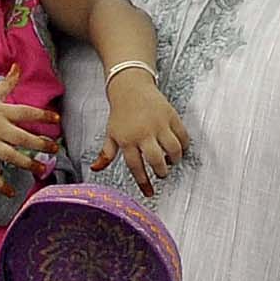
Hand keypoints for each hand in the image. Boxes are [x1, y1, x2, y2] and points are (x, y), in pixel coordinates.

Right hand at [0, 66, 61, 194]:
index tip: (57, 119)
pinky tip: (12, 193)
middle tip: (55, 149)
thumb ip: (8, 82)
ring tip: (42, 170)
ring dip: (27, 164)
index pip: (26, 112)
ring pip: (11, 156)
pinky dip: (1, 185)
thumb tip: (18, 65)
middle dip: (40, 143)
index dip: (42, 115)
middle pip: (21, 137)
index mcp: (2, 113)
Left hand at [92, 74, 190, 196]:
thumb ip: (105, 154)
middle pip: (156, 160)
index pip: (136, 166)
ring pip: (173, 149)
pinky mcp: (171, 116)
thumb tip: (95, 169)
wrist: (130, 87)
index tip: (150, 193)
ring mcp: (159, 124)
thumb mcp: (110, 134)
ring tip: (171, 161)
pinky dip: (184, 146)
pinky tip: (179, 149)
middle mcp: (144, 133)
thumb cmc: (120, 114)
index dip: (144, 182)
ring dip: (174, 160)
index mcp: (127, 140)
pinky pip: (183, 136)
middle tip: (162, 173)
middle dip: (162, 172)